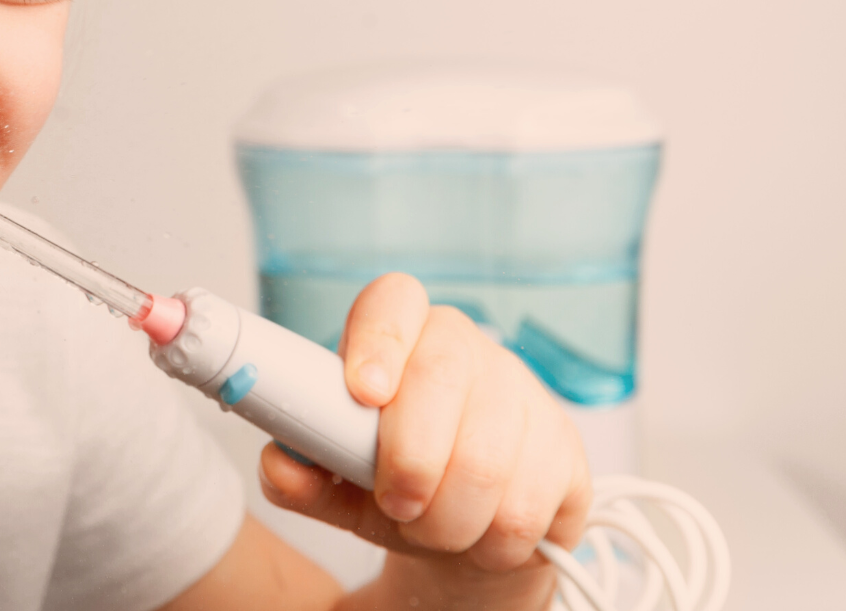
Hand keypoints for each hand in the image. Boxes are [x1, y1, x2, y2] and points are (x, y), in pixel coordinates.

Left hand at [259, 273, 591, 605]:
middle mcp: (467, 349)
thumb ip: (302, 471)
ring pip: (485, 460)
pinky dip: (492, 543)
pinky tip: (480, 538)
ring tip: (432, 529)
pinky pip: (528, 505)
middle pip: (442, 380)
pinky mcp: (566, 448)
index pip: (394, 300)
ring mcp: (525, 392)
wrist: (469, 533)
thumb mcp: (338, 482)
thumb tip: (279, 462)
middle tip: (395, 506)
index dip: (378, 339)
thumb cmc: (396, 487)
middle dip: (408, 464)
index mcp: (403, 335)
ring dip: (446, 520)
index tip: (362, 392)